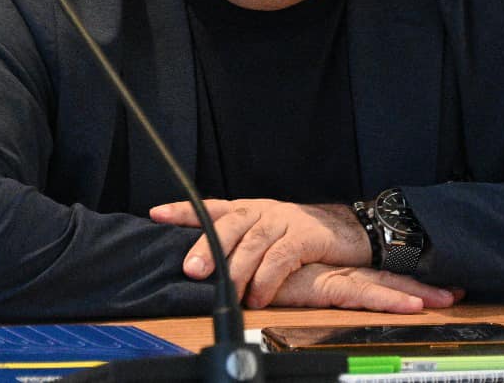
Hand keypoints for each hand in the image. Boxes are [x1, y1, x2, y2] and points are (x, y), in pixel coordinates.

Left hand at [149, 198, 369, 306]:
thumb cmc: (299, 237)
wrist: (347, 231)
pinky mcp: (305, 236)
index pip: (211, 206)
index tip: (156, 214)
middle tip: (193, 270)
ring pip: (253, 241)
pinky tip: (258, 297)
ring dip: (237, 269)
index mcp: (249, 209)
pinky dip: (267, 279)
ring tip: (226, 291)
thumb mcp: (265, 235)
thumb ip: (239, 247)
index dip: (184, 210)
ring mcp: (284, 220)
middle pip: (229, 223)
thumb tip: (203, 270)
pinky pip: (281, 257)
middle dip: (208, 246)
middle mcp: (262, 210)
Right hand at [270, 264, 458, 312]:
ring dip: (414, 292)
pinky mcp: (324, 283)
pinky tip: (415, 305)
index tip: (438, 288)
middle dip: (420, 287)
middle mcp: (337, 270)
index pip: (375, 275)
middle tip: (456, 293)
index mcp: (331, 270)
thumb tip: (300, 288)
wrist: (237, 258)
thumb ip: (297, 280)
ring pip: (381, 285)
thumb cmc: (256, 267)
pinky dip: (390, 299)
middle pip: (385, 278)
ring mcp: (333, 275)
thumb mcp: (285, 278)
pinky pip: (363, 294)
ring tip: (446, 298)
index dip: (404, 282)